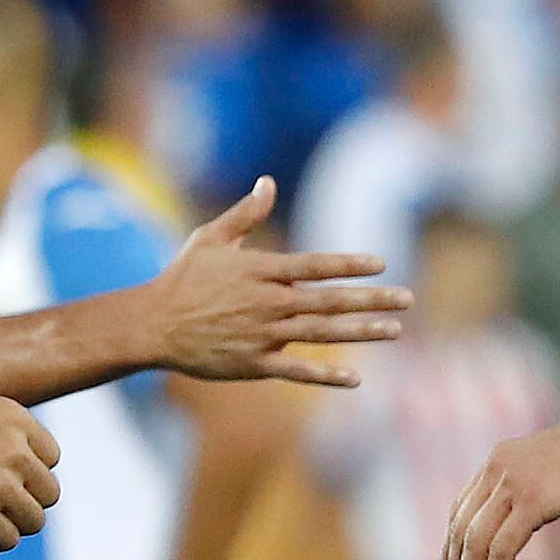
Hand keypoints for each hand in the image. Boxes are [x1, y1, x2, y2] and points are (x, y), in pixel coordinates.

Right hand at [0, 384, 56, 547]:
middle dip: (23, 502)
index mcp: (13, 418)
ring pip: (35, 520)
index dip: (31, 474)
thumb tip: (0, 438)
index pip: (50, 457)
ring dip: (10, 525)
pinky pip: (7, 540)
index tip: (9, 480)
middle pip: (48, 492)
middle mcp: (15, 449)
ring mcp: (1, 483)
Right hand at [144, 179, 414, 387]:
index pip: (315, 265)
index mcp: (260, 271)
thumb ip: (246, 213)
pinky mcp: (254, 363)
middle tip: (408, 298)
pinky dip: (325, 376)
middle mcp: (267, 302)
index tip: (381, 263)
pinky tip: (356, 379)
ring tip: (395, 329)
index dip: (349, 264)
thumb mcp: (210, 238)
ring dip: (361, 331)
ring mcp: (262, 334)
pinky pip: (297, 370)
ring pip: (322, 333)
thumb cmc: (183, 278)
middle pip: (329, 300)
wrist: (151, 324)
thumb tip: (268, 181)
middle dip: (372, 299)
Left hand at [443, 411, 559, 559]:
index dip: (452, 543)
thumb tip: (537, 509)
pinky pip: (501, 547)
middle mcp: (499, 467)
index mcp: (502, 457)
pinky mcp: (534, 500)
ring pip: (475, 540)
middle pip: (461, 526)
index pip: (462, 507)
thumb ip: (541, 484)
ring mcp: (515, 482)